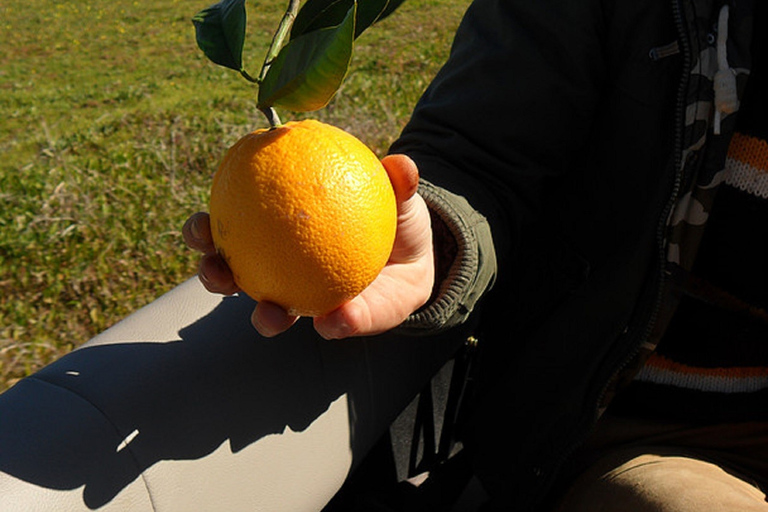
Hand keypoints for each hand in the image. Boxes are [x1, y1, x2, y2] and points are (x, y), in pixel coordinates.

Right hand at [183, 154, 433, 338]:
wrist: (419, 258)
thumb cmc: (393, 217)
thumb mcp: (397, 195)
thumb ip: (396, 180)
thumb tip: (399, 163)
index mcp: (279, 234)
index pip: (231, 228)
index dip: (205, 231)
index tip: (200, 223)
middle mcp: (282, 270)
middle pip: (235, 276)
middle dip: (214, 276)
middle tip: (215, 269)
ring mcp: (306, 300)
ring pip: (272, 313)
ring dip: (264, 318)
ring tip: (270, 314)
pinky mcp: (340, 322)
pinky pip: (335, 326)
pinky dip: (334, 325)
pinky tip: (334, 320)